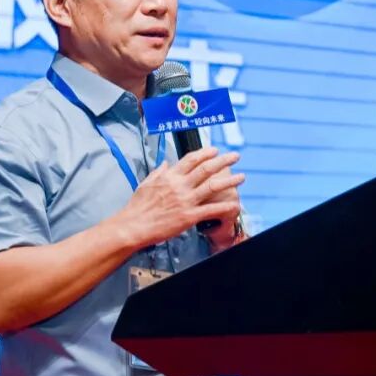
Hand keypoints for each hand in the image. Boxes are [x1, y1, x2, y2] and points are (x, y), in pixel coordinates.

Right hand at [114, 147, 244, 248]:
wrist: (133, 225)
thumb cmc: (138, 207)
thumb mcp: (146, 183)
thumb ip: (158, 172)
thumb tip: (165, 163)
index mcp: (169, 176)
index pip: (191, 160)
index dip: (205, 153)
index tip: (215, 150)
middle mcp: (180, 185)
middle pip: (206, 169)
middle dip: (223, 161)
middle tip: (235, 156)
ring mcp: (186, 200)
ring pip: (212, 186)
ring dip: (229, 180)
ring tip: (241, 177)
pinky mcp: (189, 216)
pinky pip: (211, 210)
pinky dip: (225, 207)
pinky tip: (235, 205)